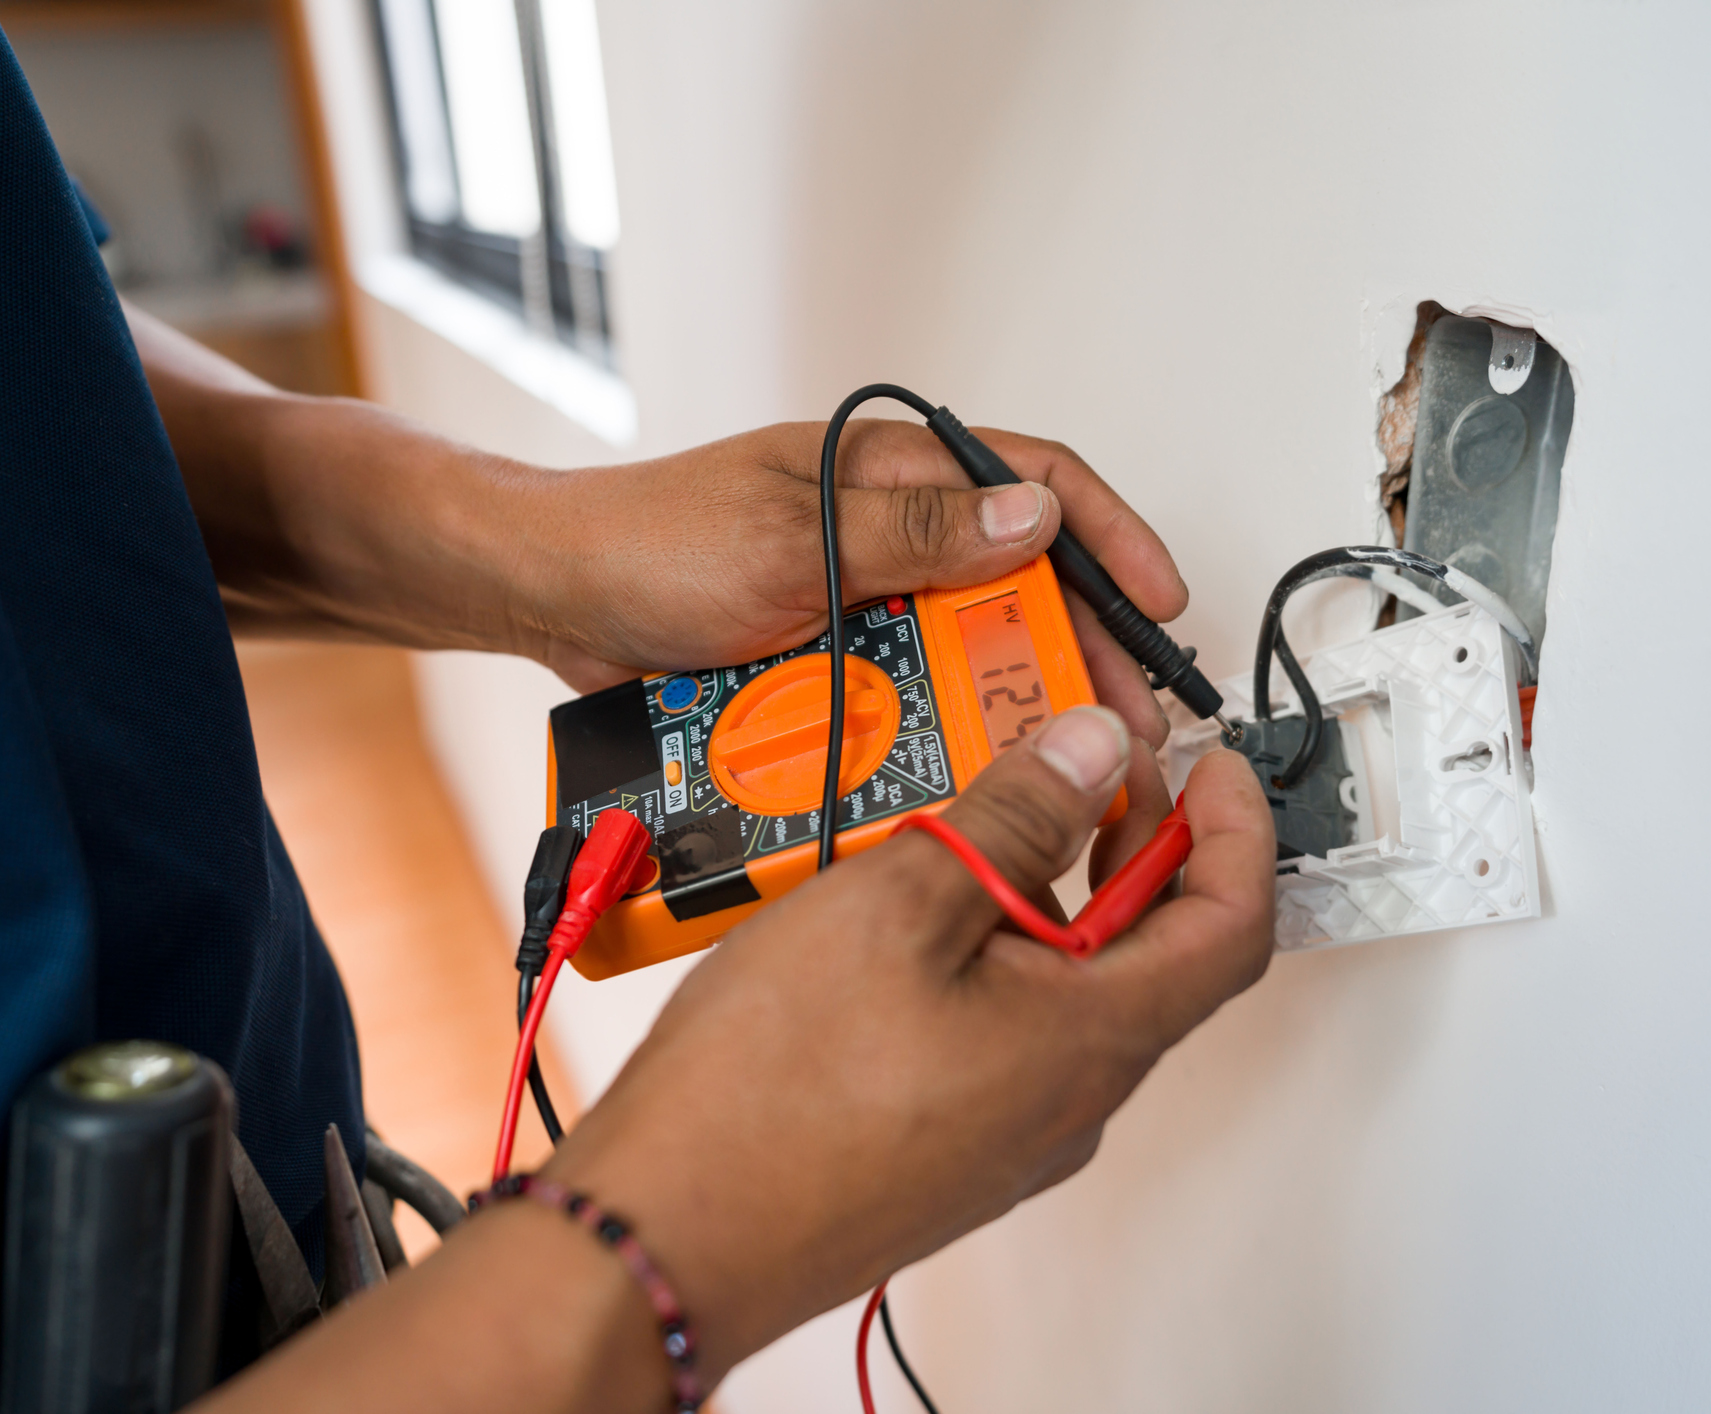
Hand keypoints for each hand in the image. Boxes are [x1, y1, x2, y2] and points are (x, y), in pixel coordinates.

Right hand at [189, 707, 1271, 1413]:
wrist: (667, 1237)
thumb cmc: (770, 1093)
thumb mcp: (902, 904)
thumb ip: (1014, 819)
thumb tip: (1089, 754)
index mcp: (1091, 1038)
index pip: (1230, 925)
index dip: (1237, 829)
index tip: (1210, 763)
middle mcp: (1067, 1099)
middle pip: (1152, 956)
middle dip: (1134, 845)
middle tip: (1083, 764)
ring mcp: (1006, 1132)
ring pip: (1068, 991)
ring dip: (1049, 894)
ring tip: (976, 817)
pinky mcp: (942, 1145)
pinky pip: (1002, 1031)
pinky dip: (989, 951)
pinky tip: (909, 910)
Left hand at [509, 421, 1190, 745]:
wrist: (552, 603)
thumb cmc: (650, 542)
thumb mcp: (792, 534)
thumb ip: (916, 531)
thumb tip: (1033, 520)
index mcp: (888, 471)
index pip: (1032, 480)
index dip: (1110, 534)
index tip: (1158, 599)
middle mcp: (886, 532)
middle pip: (1016, 580)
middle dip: (1078, 642)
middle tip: (1120, 712)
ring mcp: (859, 598)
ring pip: (965, 649)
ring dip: (1009, 696)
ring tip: (1055, 755)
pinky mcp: (828, 660)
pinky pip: (903, 696)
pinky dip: (934, 728)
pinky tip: (964, 769)